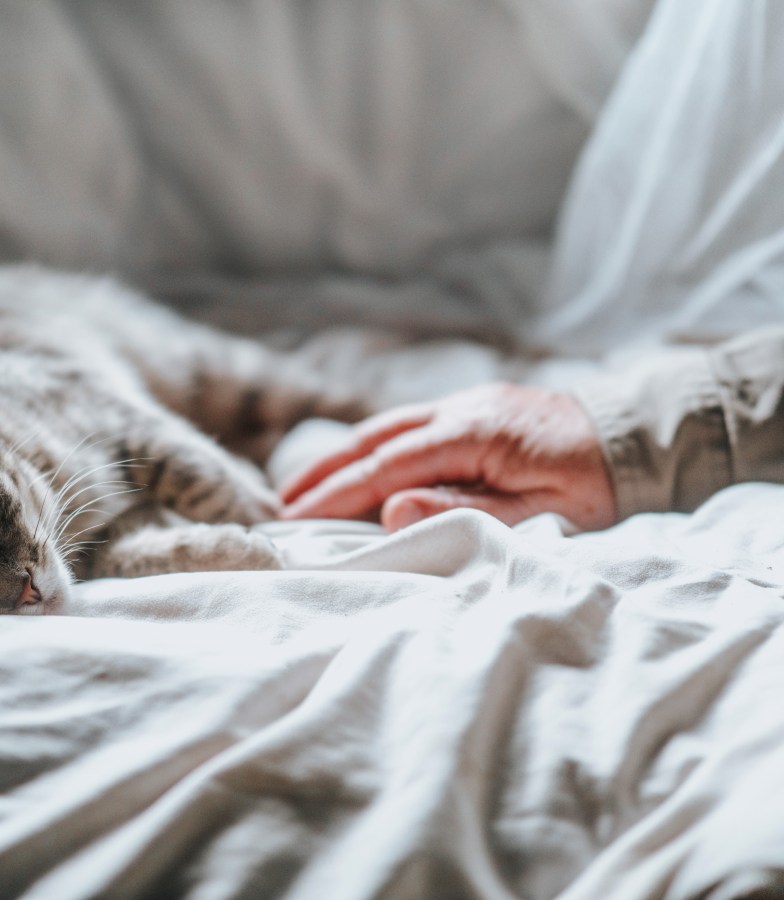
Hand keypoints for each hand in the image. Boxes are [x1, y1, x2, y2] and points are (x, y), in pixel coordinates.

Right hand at [278, 383, 616, 531]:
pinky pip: (407, 425)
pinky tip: (356, 462)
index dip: (337, 493)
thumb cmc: (597, 482)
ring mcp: (465, 404)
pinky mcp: (473, 408)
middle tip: (281, 502)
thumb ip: (465, 509)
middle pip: (373, 438)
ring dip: (341, 455)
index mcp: (473, 433)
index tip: (297, 518)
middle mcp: (460, 409)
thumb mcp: (541, 510)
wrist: (640, 434)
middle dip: (324, 471)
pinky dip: (371, 445)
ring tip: (303, 484)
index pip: (387, 466)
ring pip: (385, 427)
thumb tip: (392, 508)